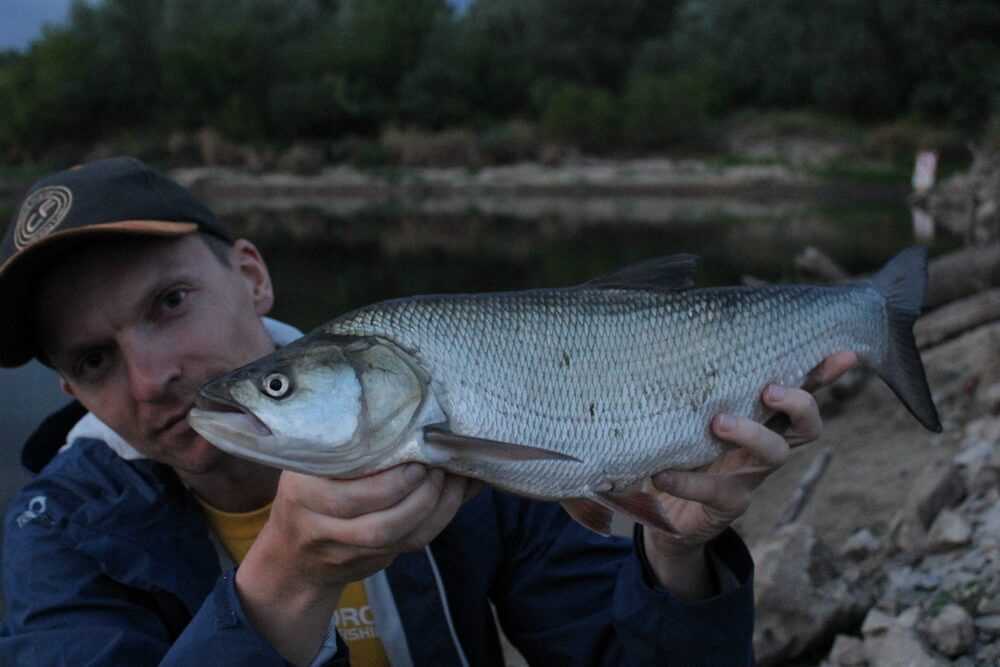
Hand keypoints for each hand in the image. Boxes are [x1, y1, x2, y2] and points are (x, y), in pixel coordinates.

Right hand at [236, 465, 478, 664]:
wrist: (291, 557)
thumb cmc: (307, 494)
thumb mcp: (309, 465)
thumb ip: (342, 449)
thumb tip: (406, 422)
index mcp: (302, 492)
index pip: (349, 495)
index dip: (392, 481)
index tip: (417, 456)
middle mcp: (321, 527)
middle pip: (380, 524)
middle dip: (421, 495)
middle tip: (441, 465)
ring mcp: (346, 552)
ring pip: (399, 538)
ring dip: (434, 508)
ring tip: (451, 478)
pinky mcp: (371, 563)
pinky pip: (410, 545)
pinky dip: (438, 520)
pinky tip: (452, 496)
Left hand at [642, 352, 857, 594]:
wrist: (666, 511)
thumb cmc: (684, 448)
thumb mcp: (692, 415)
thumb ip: (699, 391)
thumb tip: (683, 343)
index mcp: (763, 419)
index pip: (802, 393)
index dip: (824, 376)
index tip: (844, 354)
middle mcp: (765, 446)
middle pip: (805, 426)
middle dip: (797, 405)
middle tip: (768, 391)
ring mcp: (750, 476)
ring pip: (774, 454)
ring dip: (751, 434)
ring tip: (718, 423)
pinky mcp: (727, 504)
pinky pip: (715, 491)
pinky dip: (687, 482)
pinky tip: (663, 474)